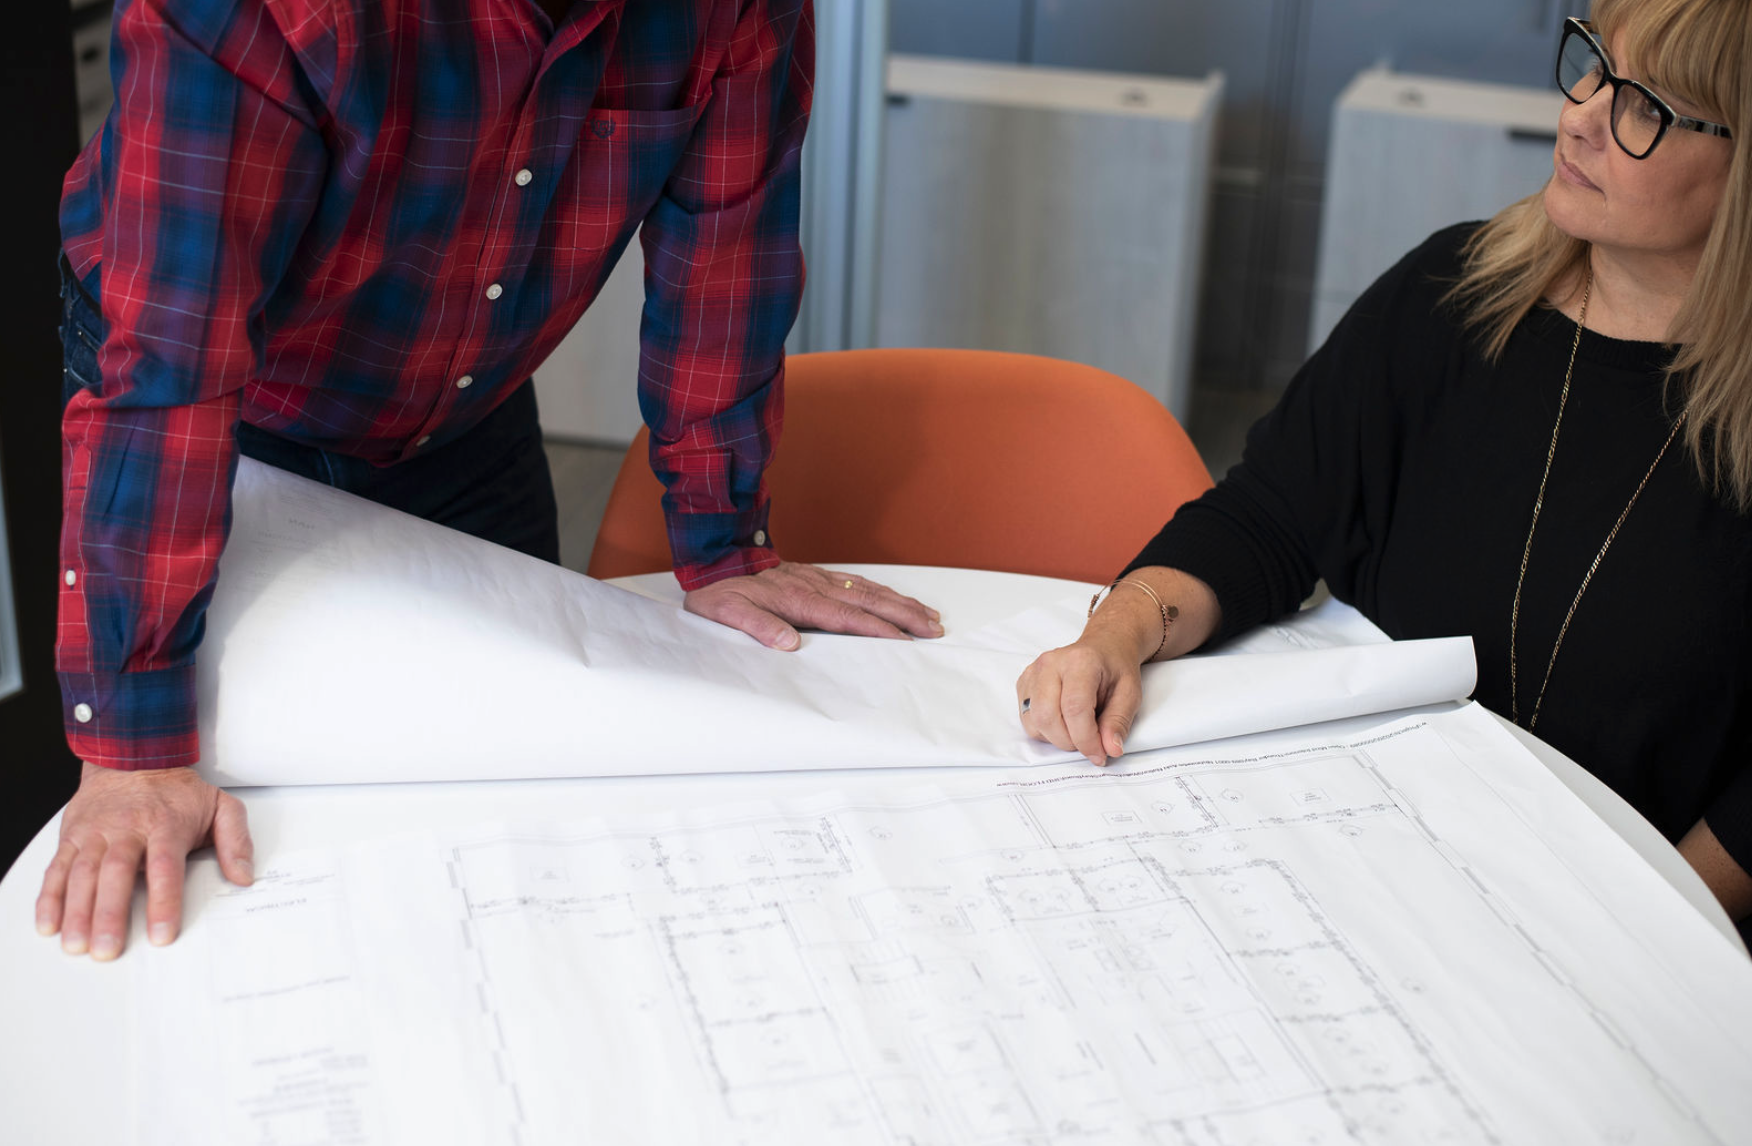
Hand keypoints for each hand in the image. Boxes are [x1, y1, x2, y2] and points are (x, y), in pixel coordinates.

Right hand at [36, 762, 253, 959]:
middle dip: (110, 914)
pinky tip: (49, 923)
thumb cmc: (177, 791)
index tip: (161, 934)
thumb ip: (236, 841)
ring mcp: (96, 833)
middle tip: (107, 948)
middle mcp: (127, 829)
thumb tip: (244, 875)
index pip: (165, 867)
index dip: (163, 902)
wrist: (133, 756)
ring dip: (77, 912)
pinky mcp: (72, 836)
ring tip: (76, 944)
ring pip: (83, 874)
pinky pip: (58, 868)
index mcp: (166, 825)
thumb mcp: (220, 805)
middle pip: (117, 874)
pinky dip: (49, 897)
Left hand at [684, 561, 942, 649]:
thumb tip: (787, 643)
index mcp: (798, 599)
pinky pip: (859, 582)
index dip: (877, 629)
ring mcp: (820, 578)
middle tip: (934, 630)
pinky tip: (897, 598)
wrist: (715, 558)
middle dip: (905, 616)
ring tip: (929, 616)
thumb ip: (758, 626)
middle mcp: (816, 586)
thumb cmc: (721, 590)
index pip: (847, 617)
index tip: (904, 641)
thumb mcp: (728, 612)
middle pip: (870, 601)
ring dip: (902, 603)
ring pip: (870, 590)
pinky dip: (883, 591)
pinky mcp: (818, 575)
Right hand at [1017, 631, 1143, 766]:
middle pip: (1047, 717)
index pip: (1074, 708)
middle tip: (1090, 743)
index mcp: (1080, 661)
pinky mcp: (1024, 683)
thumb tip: (1110, 749)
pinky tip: (1063, 720)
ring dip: (1057, 738)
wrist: (1103, 646)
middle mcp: (1051, 663)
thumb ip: (1118, 722)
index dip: (1086, 739)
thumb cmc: (1115, 668)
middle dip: (1070, 742)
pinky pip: (1027, 719)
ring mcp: (1033, 672)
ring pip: (1034, 722)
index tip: (1100, 754)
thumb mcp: (1129, 694)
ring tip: (1077, 728)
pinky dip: (1045, 730)